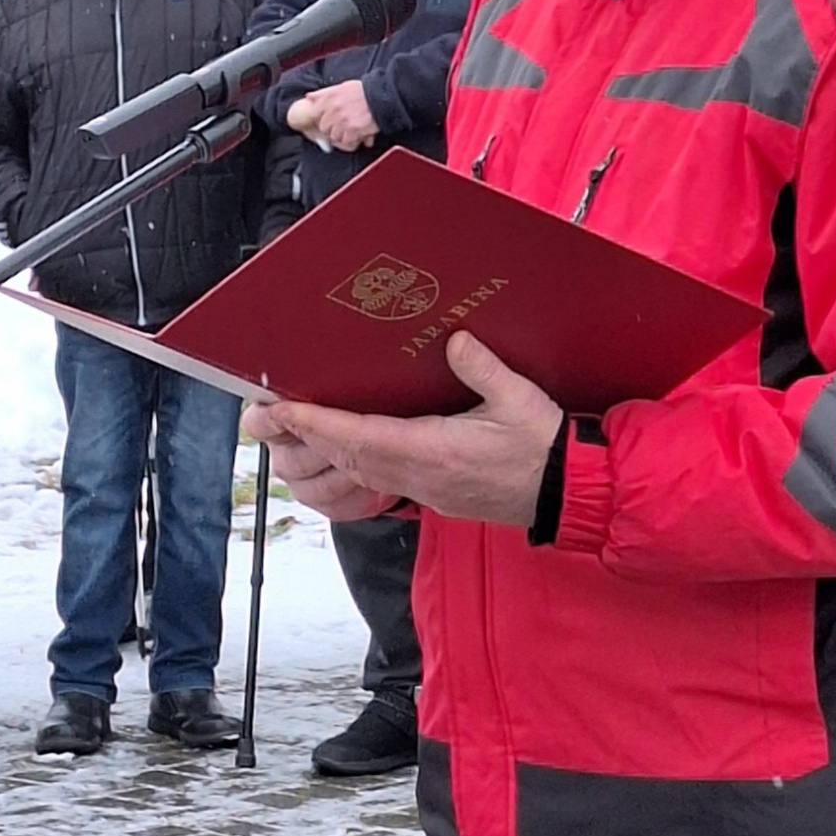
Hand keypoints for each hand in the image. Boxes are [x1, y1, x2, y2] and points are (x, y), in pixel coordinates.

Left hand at [243, 333, 563, 527]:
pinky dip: (352, 460)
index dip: (321, 424)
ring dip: (326, 449)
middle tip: (269, 414)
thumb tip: (454, 340)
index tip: (286, 411)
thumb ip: (485, 370)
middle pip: (350, 456)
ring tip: (295, 426)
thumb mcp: (521, 400)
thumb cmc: (544, 448)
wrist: (566, 494)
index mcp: (438, 451)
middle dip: (308, 435)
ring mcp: (426, 489)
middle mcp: (424, 474)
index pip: (364, 437)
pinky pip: (380, 478)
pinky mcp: (434, 494)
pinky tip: (343, 447)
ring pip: (361, 470)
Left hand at [290, 80, 377, 152]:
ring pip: (334, 136)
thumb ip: (323, 93)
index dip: (321, 118)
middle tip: (342, 126)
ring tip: (352, 130)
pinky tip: (359, 135)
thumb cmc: (364, 91)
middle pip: (324, 127)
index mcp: (329, 98)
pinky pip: (347, 142)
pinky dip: (353, 140)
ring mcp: (342, 121)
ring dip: (342, 135)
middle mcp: (334, 110)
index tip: (327, 120)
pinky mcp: (353, 130)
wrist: (382, 97)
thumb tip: (308, 97)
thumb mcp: (342, 87)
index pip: (315, 114)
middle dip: (332, 128)